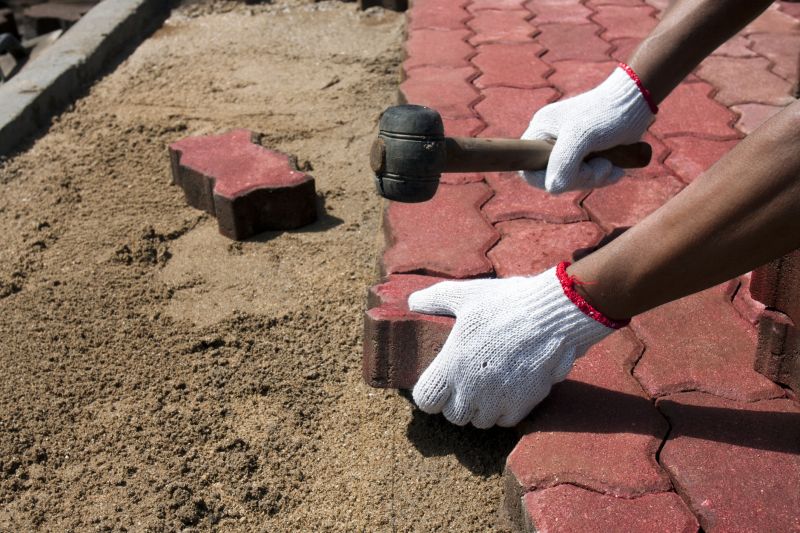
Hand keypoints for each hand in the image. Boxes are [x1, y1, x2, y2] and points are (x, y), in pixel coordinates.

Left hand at [408, 264, 616, 427]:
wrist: (552, 314)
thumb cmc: (505, 302)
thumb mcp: (465, 294)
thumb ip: (434, 300)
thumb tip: (412, 302)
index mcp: (451, 364)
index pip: (426, 401)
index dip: (430, 395)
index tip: (439, 384)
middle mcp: (470, 388)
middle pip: (452, 416)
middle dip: (456, 403)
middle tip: (466, 383)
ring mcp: (497, 399)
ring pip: (479, 421)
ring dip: (481, 409)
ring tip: (488, 386)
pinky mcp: (522, 404)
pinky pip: (505, 421)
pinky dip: (505, 411)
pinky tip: (509, 390)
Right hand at [521, 66, 654, 192]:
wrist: (636, 103)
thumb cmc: (606, 114)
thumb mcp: (581, 136)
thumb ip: (562, 163)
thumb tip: (553, 188)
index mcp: (539, 132)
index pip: (527, 170)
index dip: (546, 179)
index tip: (570, 171)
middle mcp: (550, 142)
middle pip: (553, 180)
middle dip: (580, 178)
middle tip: (602, 165)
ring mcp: (568, 150)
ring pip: (572, 181)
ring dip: (595, 178)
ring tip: (611, 164)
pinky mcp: (585, 156)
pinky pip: (587, 178)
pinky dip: (602, 177)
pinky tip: (616, 168)